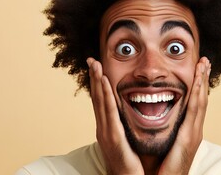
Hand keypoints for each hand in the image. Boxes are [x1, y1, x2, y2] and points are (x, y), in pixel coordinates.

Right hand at [87, 57, 143, 174]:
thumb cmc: (129, 160)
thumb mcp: (125, 138)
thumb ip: (123, 125)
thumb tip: (127, 111)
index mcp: (107, 126)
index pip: (100, 100)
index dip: (98, 83)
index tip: (97, 67)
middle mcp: (103, 126)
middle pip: (97, 97)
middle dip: (94, 78)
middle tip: (91, 59)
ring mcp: (106, 131)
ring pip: (100, 101)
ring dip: (98, 81)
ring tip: (95, 65)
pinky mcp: (113, 137)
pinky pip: (109, 112)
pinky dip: (106, 95)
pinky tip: (104, 83)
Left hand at [158, 57, 209, 174]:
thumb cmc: (164, 165)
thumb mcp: (167, 142)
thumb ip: (167, 129)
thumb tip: (159, 114)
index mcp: (188, 129)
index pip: (194, 102)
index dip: (197, 85)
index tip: (198, 68)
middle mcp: (194, 129)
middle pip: (201, 98)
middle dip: (203, 78)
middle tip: (205, 60)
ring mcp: (194, 133)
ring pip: (200, 101)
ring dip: (202, 82)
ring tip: (203, 64)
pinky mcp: (190, 138)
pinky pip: (194, 112)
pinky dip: (197, 95)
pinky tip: (197, 83)